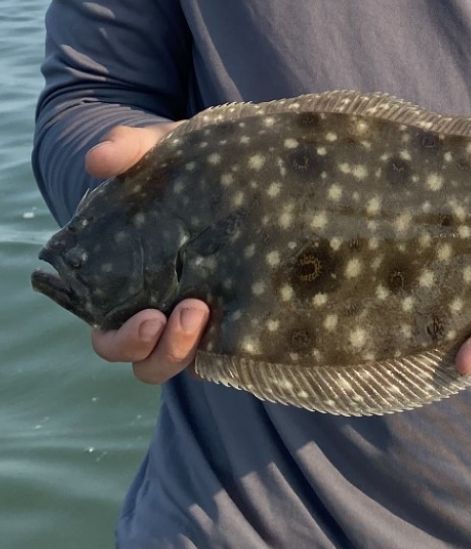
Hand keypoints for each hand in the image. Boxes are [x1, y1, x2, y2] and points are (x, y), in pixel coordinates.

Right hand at [86, 123, 210, 383]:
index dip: (126, 339)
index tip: (150, 317)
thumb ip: (126, 150)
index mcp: (125, 292)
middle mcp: (159, 314)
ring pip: (189, 361)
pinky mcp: (234, 315)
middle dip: (166, 349)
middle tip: (192, 310)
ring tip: (211, 309)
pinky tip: (258, 315)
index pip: (112, 336)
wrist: (228, 170)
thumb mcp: (155, 153)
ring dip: (195, 347)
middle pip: (150, 361)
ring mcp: (198, 318)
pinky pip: (229, 348)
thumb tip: (97, 161)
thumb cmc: (177, 170)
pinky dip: (236, 342)